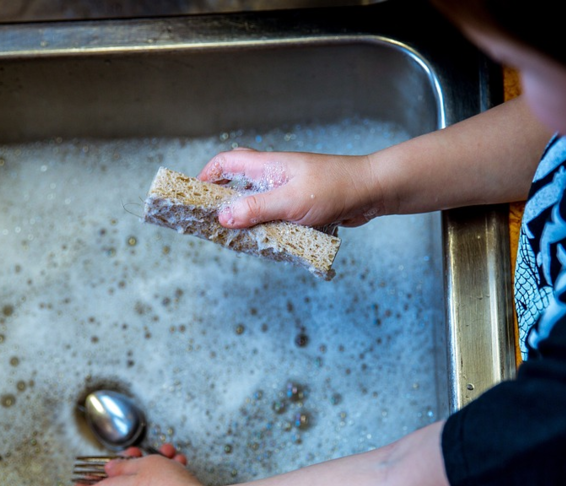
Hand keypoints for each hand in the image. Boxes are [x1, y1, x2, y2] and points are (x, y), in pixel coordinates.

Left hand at [67, 444, 204, 485]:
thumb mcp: (142, 464)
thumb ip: (122, 466)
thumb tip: (110, 471)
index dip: (80, 485)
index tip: (92, 470)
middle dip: (128, 465)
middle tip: (139, 453)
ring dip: (153, 468)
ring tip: (168, 454)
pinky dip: (166, 481)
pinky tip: (180, 466)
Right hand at [198, 148, 389, 229]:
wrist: (372, 192)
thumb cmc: (335, 189)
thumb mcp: (290, 202)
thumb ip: (255, 209)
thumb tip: (222, 216)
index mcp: (268, 166)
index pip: (227, 162)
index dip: (207, 176)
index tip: (193, 197)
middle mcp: (274, 176)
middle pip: (237, 184)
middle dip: (221, 202)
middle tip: (210, 224)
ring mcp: (287, 191)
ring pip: (255, 204)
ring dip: (245, 220)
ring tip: (234, 239)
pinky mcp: (299, 206)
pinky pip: (273, 217)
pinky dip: (265, 228)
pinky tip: (264, 243)